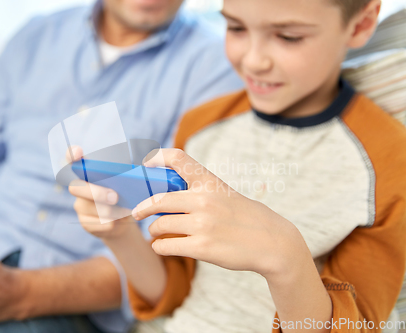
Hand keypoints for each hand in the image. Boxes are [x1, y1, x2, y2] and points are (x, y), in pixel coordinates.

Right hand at [68, 146, 134, 239]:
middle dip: (96, 193)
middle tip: (115, 197)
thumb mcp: (125, 183)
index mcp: (88, 173)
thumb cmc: (124, 196)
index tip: (78, 152)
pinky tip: (118, 222)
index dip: (71, 155)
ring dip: (110, 211)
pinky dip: (110, 223)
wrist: (122, 222)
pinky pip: (96, 224)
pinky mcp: (85, 223)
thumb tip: (138, 171)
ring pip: (90, 208)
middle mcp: (79, 188)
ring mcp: (80, 206)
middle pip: (76, 188)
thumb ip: (124, 175)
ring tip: (125, 211)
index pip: (72, 160)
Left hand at [132, 149, 307, 279]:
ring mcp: (202, 224)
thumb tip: (165, 199)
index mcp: (210, 182)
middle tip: (137, 213)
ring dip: (153, 231)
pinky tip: (162, 246)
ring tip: (156, 233)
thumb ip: (198, 192)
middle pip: (159, 200)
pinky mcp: (201, 247)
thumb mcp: (224, 194)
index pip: (179, 158)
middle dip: (143, 208)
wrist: (272, 242)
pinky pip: (166, 246)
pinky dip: (159, 246)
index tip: (145, 163)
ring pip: (160, 225)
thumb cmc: (245, 217)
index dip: (158, 157)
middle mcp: (204, 200)